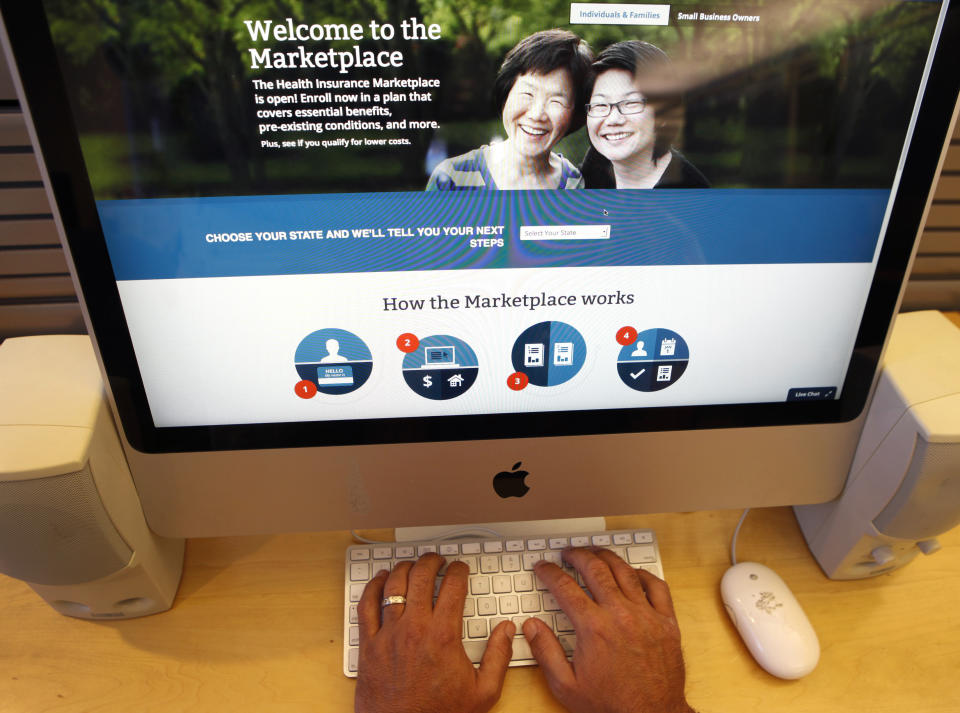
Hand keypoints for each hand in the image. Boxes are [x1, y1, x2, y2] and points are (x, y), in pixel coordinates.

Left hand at [355, 554, 514, 712]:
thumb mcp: (483, 693)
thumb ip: (498, 657)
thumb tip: (507, 630)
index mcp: (443, 636)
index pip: (452, 586)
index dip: (459, 570)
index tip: (460, 568)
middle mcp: (414, 629)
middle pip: (421, 577)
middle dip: (432, 561)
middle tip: (437, 560)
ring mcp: (388, 635)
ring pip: (393, 586)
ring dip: (404, 569)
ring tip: (412, 565)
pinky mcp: (368, 645)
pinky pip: (366, 606)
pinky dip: (373, 587)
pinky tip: (381, 580)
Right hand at [524, 548, 694, 712]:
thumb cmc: (612, 705)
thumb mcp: (566, 686)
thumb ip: (545, 652)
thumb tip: (530, 627)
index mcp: (593, 628)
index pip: (565, 587)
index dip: (550, 573)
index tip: (544, 568)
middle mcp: (620, 615)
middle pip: (595, 569)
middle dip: (577, 555)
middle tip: (568, 553)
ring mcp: (646, 616)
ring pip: (624, 571)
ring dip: (607, 557)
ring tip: (595, 553)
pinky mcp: (666, 622)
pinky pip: (657, 587)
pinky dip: (643, 574)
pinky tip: (633, 572)